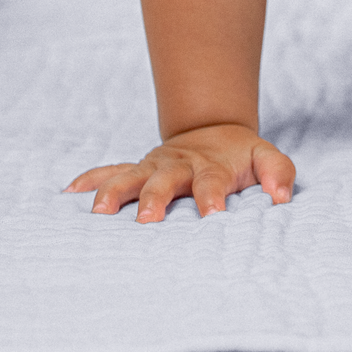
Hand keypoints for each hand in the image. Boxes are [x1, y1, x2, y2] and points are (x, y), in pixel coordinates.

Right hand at [65, 122, 294, 221]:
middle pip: (164, 181)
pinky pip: (109, 171)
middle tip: (148, 220)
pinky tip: (69, 194)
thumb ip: (279, 173)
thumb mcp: (266, 157)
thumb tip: (282, 197)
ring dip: (114, 192)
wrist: (214, 131)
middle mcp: (178, 166)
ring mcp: (153, 166)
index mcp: (211, 167)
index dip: (212, 198)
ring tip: (100, 212)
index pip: (212, 183)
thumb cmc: (241, 156)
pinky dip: (90, 180)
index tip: (213, 216)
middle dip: (155, 199)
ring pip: (130, 177)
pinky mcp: (137, 169)